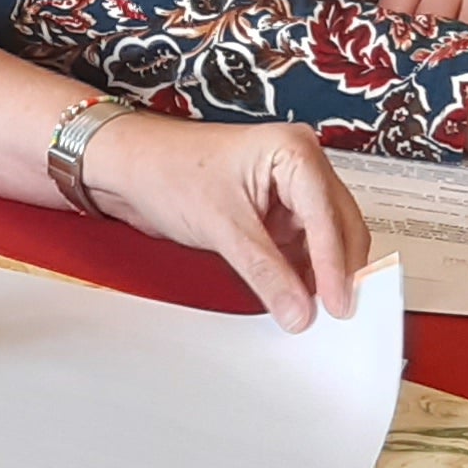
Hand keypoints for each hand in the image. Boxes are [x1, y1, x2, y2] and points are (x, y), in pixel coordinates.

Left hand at [74, 112, 372, 324]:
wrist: (128, 168)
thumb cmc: (166, 170)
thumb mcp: (221, 226)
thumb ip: (266, 272)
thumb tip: (300, 311)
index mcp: (294, 151)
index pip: (328, 216)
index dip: (336, 266)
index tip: (339, 306)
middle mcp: (300, 166)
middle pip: (340, 226)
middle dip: (338, 271)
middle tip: (338, 316)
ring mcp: (290, 190)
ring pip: (325, 239)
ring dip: (322, 275)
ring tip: (320, 313)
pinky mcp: (276, 212)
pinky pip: (302, 247)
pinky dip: (304, 273)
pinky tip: (301, 298)